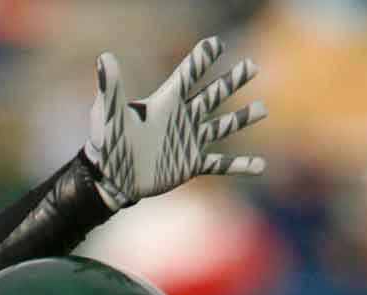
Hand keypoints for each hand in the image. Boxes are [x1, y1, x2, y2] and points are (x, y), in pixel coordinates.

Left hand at [84, 35, 265, 211]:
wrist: (113, 178)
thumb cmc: (108, 144)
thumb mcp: (109, 114)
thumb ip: (111, 86)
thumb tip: (104, 58)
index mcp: (166, 103)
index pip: (188, 75)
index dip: (202, 59)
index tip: (216, 44)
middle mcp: (182, 118)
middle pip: (213, 95)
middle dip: (232, 81)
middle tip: (252, 66)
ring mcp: (189, 141)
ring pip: (222, 126)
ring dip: (242, 118)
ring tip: (262, 109)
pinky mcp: (191, 164)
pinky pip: (220, 165)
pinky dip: (239, 166)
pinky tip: (260, 166)